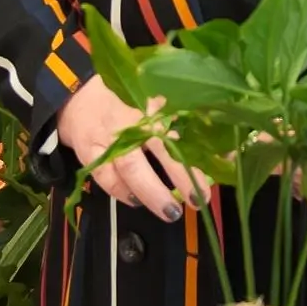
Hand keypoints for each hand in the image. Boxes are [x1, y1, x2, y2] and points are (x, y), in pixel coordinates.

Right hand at [56, 75, 210, 221]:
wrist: (78, 94)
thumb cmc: (127, 95)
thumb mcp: (160, 97)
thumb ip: (191, 118)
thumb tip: (228, 151)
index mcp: (153, 102)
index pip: (183, 125)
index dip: (201, 148)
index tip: (219, 168)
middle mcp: (132, 120)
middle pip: (158, 148)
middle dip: (180, 176)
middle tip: (197, 199)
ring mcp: (108, 137)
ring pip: (130, 167)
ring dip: (151, 192)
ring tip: (170, 211)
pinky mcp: (89, 152)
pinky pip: (105, 176)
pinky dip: (120, 192)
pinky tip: (135, 201)